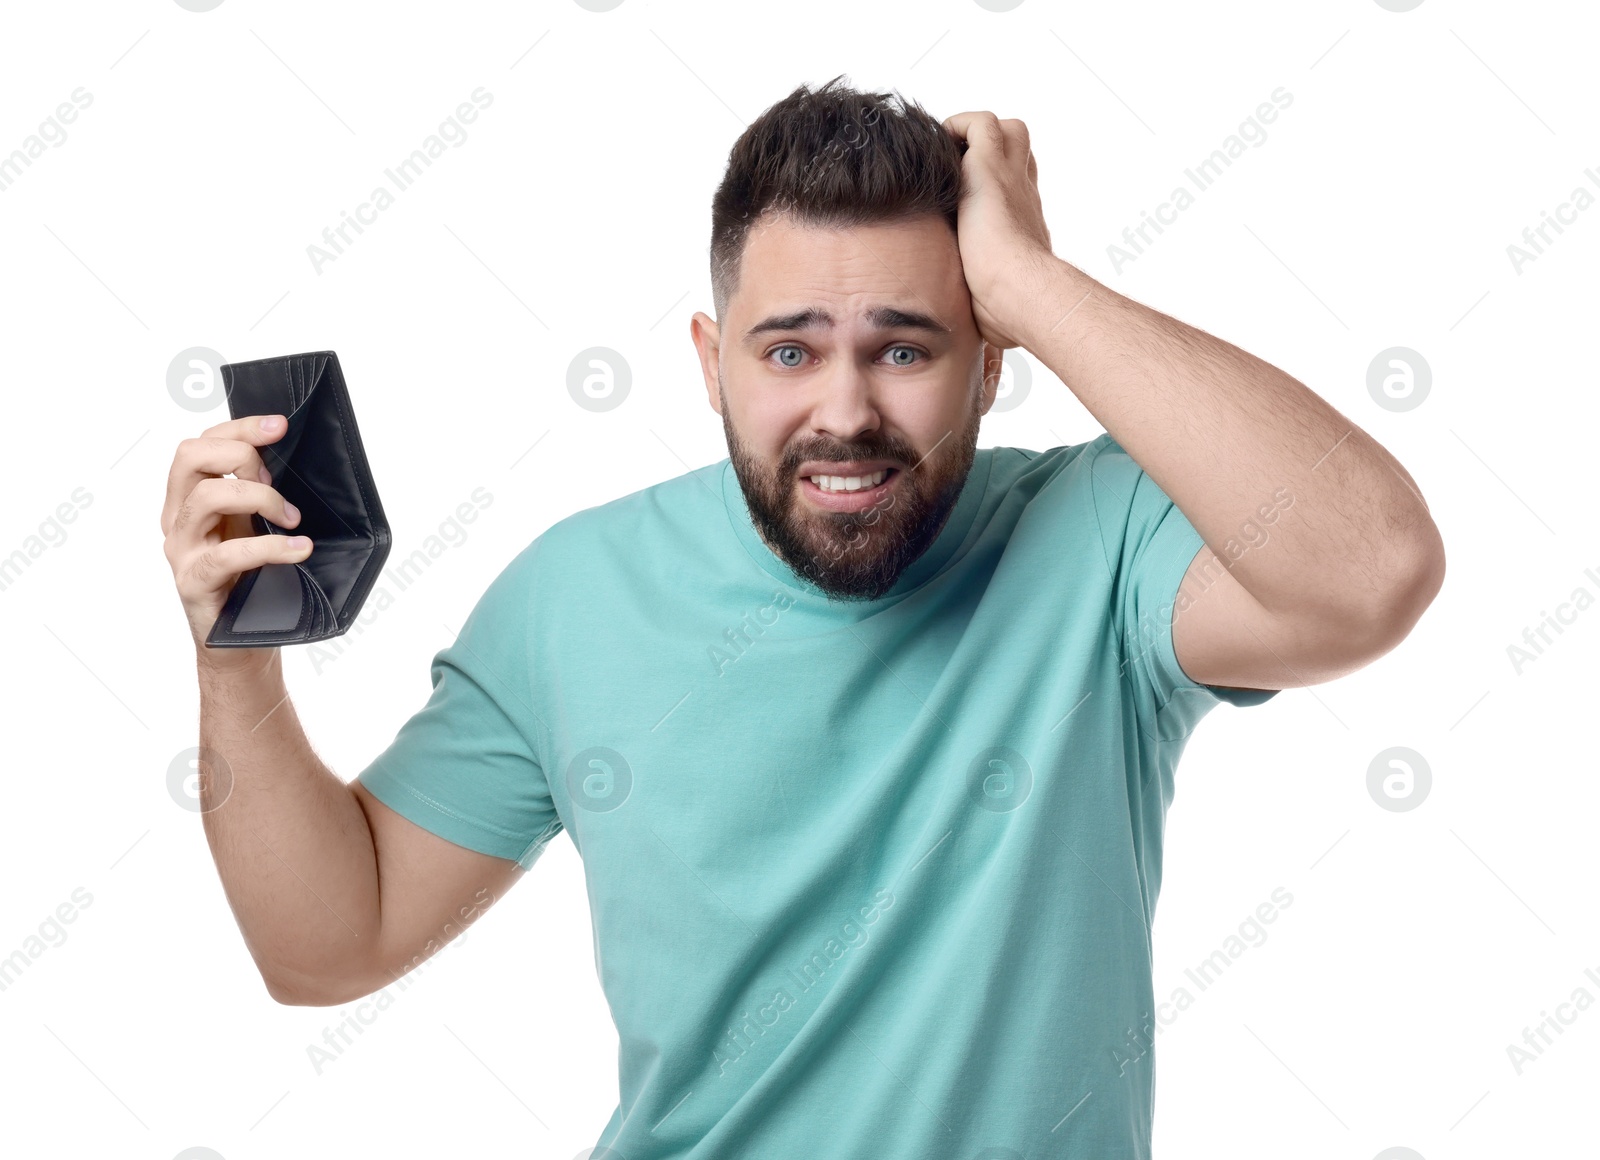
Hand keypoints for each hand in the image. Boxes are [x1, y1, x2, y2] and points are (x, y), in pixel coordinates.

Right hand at [161, 414, 310, 663]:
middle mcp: (178, 518)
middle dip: (241, 455)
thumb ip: (259, 493)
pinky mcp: (195, 582)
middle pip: (190, 457)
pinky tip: (299, 548)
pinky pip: (226, 556)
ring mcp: (182, 550)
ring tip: (293, 519)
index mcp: (189, 498)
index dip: (240, 428)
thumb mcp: (254, 527)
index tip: (280, 426)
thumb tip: (292, 455)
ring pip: (205, 498)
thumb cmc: (252, 581)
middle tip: (276, 480)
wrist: (238, 642)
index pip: (203, 444)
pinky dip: (269, 547)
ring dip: (260, 498)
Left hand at [941, 111, 1058, 350]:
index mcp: (1024, 225)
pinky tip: (938, 151)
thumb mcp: (994, 308)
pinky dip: (958, 127)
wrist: (1020, 294)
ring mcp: (1011, 177)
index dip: (996, 189)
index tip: (970, 203)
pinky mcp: (992, 165)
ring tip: (947, 158)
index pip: (1017, 193)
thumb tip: (986, 353)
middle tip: (956, 174)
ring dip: (976, 137)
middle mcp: (1023, 196)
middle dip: (989, 156)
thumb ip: (985, 310)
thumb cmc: (1012, 313)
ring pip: (1005, 129)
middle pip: (1018, 154)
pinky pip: (978, 123)